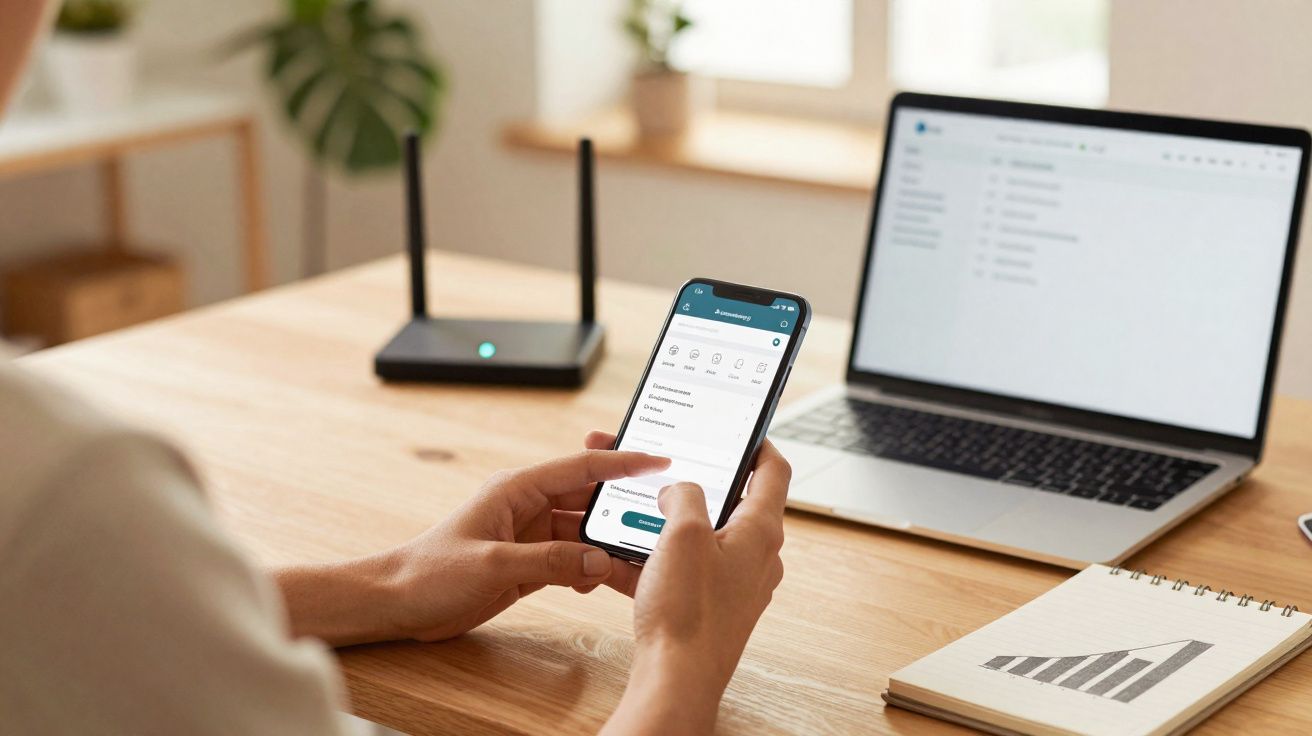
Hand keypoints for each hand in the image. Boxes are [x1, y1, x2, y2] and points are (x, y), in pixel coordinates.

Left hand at [274, 447, 669, 645]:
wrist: (398, 603)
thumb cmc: (430, 572)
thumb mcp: (492, 565)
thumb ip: (548, 561)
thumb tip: (597, 559)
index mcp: (518, 488)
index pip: (582, 467)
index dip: (623, 461)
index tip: (659, 460)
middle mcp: (528, 506)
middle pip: (589, 500)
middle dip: (621, 511)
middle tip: (654, 523)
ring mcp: (531, 536)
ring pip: (584, 534)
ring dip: (606, 546)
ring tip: (633, 559)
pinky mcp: (529, 563)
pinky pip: (572, 560)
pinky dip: (589, 569)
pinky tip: (598, 581)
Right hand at [603, 439, 791, 735]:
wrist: (677, 679)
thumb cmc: (688, 612)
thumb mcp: (682, 532)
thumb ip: (684, 495)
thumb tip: (680, 490)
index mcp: (760, 531)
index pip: (774, 471)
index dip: (759, 444)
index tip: (743, 431)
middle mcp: (756, 557)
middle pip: (733, 504)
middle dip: (696, 485)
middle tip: (670, 471)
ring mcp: (735, 584)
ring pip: (703, 539)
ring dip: (669, 524)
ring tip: (636, 515)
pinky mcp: (712, 607)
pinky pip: (685, 570)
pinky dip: (658, 560)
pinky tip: (624, 559)